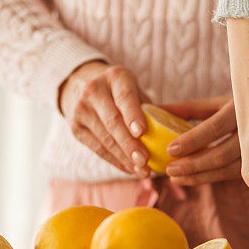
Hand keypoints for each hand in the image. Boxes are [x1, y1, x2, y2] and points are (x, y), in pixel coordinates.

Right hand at [59, 61, 149, 176]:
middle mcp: (94, 91)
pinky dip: (115, 161)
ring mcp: (81, 109)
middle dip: (130, 144)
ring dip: (125, 158)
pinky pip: (97, 148)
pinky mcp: (76, 127)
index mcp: (115, 77)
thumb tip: (172, 132)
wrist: (79, 84)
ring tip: (143, 171)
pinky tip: (130, 169)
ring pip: (105, 139)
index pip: (124, 97)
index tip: (142, 132)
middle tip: (145, 161)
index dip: (132, 115)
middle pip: (113, 122)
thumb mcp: (134, 87)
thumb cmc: (119, 89)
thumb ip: (149, 107)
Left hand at [163, 97, 248, 185]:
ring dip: (198, 176)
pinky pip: (230, 175)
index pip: (213, 129)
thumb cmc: (240, 107)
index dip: (191, 141)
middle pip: (220, 155)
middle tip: (169, 170)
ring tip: (175, 178)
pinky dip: (209, 178)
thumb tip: (155, 110)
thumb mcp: (218, 102)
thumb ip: (188, 108)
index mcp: (240, 110)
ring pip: (226, 170)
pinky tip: (191, 180)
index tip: (170, 150)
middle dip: (192, 165)